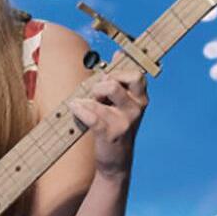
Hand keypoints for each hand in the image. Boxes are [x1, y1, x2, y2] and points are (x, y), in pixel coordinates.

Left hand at [66, 53, 148, 178]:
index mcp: (141, 99)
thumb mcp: (122, 104)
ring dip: (89, 96)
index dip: (118, 71)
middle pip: (117, 80)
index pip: (136, 74)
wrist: (115, 162)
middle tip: (96, 95)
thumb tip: (120, 52)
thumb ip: (121, 80)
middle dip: (101, 83)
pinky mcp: (111, 133)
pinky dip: (80, 109)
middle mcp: (137, 108)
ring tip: (85, 105)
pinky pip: (92, 113)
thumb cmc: (115, 128)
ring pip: (105, 91)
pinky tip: (75, 108)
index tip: (106, 77)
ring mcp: (125, 121)